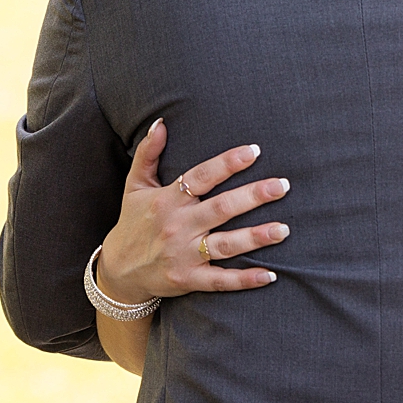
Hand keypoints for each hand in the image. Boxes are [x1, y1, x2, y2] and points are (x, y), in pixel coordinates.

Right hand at [96, 119, 290, 301]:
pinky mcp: (188, 280)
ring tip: (284, 229)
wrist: (118, 270)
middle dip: (253, 196)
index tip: (254, 151)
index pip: (201, 177)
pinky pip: (221, 281)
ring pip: (226, 245)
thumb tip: (161, 122)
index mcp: (167, 200)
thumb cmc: (133, 222)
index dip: (227, 163)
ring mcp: (184, 255)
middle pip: (221, 209)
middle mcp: (177, 226)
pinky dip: (245, 280)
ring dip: (256, 237)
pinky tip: (270, 275)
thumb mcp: (135, 186)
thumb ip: (148, 153)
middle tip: (282, 186)